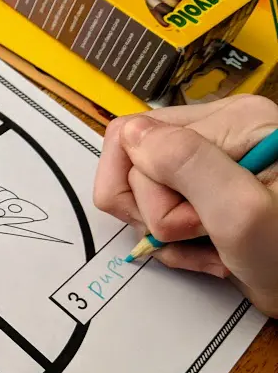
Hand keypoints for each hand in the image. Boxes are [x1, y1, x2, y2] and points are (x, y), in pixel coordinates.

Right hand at [93, 95, 277, 315]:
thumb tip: (132, 134)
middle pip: (135, 168)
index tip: (191, 221)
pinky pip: (156, 212)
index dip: (150, 193)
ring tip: (210, 247)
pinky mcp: (205, 192)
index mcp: (231, 120)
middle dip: (159, 216)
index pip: (135, 141)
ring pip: (141, 194)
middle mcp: (218, 132)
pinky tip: (209, 252)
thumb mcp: (240, 213)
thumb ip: (187, 164)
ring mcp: (210, 163)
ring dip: (167, 234)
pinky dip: (174, 243)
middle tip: (204, 235)